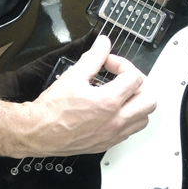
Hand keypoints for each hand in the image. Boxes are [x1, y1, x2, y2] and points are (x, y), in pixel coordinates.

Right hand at [25, 34, 155, 155]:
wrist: (38, 132)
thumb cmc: (51, 110)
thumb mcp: (73, 76)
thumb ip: (93, 57)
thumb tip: (103, 44)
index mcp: (108, 102)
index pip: (134, 77)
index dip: (122, 64)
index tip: (109, 63)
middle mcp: (115, 121)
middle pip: (149, 100)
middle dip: (139, 84)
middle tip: (123, 78)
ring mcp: (113, 134)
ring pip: (143, 118)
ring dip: (137, 103)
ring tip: (122, 95)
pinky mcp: (107, 144)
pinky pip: (130, 131)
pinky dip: (128, 118)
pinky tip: (114, 111)